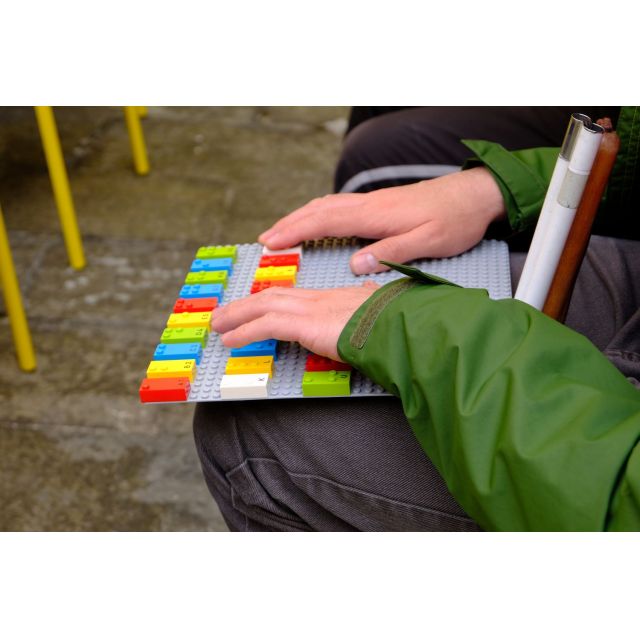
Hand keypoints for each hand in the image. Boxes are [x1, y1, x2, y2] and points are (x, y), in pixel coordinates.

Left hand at [211, 283, 378, 361]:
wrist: (401, 323)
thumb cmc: (394, 322)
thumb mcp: (378, 312)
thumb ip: (368, 309)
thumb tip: (370, 305)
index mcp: (332, 299)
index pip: (291, 296)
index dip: (268, 299)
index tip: (253, 304)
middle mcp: (317, 299)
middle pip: (271, 295)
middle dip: (244, 304)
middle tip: (224, 314)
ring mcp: (310, 309)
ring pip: (263, 305)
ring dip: (236, 315)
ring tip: (218, 324)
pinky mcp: (306, 323)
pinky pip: (266, 325)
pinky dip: (245, 331)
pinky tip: (231, 340)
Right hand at [258, 167, 505, 273]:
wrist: (474, 195)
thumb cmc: (455, 220)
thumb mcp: (428, 242)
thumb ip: (391, 251)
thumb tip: (356, 265)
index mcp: (375, 214)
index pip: (324, 221)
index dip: (295, 231)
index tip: (270, 243)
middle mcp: (369, 204)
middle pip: (318, 209)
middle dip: (288, 224)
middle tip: (264, 240)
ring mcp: (373, 202)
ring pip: (327, 205)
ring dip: (300, 217)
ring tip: (281, 231)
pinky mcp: (379, 204)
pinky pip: (338, 206)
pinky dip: (318, 214)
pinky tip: (316, 221)